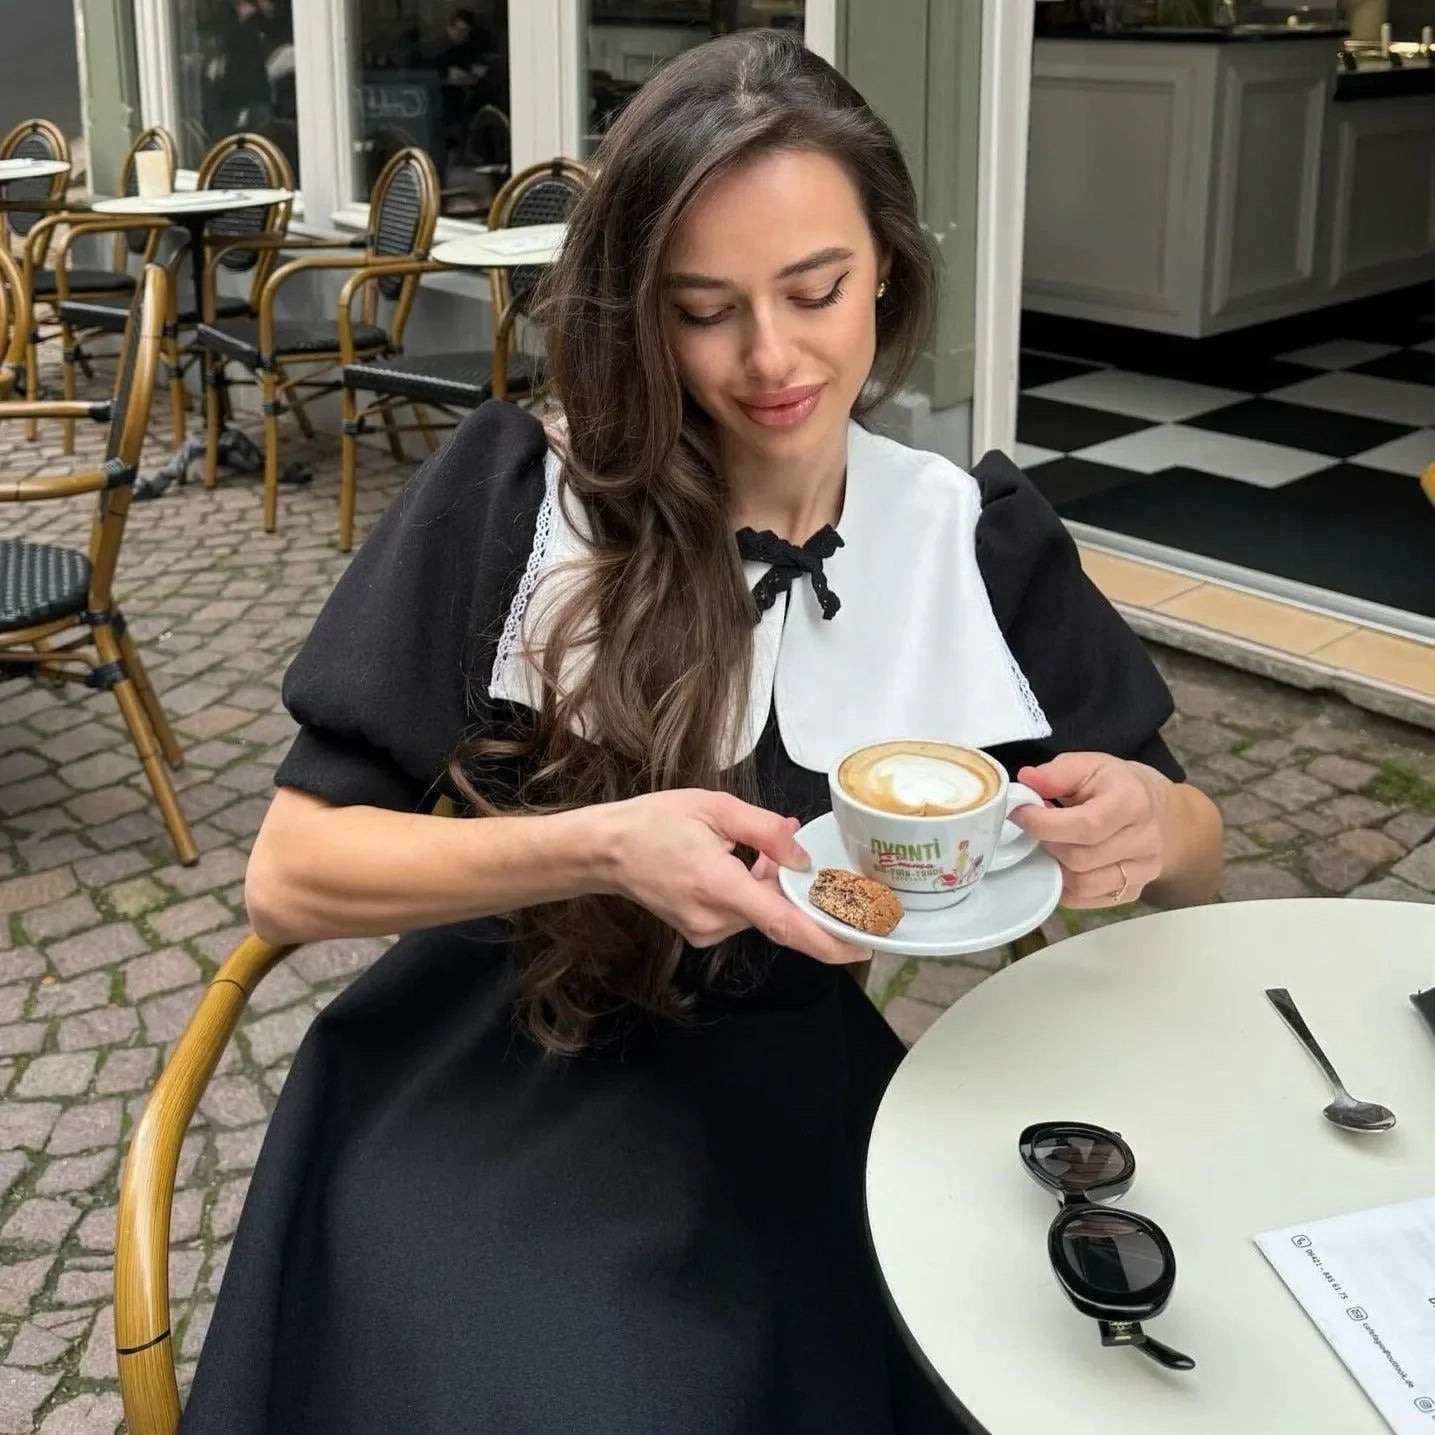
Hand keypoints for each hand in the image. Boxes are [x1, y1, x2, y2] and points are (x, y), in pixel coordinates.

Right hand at [605, 789, 868, 964]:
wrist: (606, 850)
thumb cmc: (656, 822)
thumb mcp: (715, 808)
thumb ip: (765, 832)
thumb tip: (802, 857)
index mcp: (719, 886)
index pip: (784, 924)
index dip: (827, 939)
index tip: (861, 946)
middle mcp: (715, 919)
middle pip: (778, 914)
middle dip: (799, 891)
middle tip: (806, 859)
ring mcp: (706, 931)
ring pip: (761, 914)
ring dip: (773, 887)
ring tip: (757, 850)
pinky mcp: (701, 932)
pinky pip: (742, 915)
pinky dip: (753, 893)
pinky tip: (740, 864)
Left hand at [1010, 753, 1170, 908]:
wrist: (1157, 810)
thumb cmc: (1116, 785)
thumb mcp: (1089, 766)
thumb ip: (1056, 773)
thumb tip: (1027, 780)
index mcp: (1132, 803)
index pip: (1085, 826)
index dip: (1044, 824)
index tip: (1019, 814)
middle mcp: (1144, 841)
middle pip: (1080, 858)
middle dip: (1048, 844)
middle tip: (1036, 829)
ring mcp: (1142, 871)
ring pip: (1082, 884)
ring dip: (1055, 867)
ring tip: (1050, 846)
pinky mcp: (1133, 892)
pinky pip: (1086, 900)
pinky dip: (1065, 886)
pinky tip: (1061, 864)